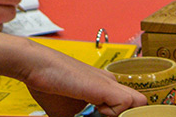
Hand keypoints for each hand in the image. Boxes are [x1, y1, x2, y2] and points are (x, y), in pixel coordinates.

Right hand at [21, 47, 145, 116]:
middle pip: (138, 104)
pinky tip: (98, 111)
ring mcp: (110, 84)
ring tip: (102, 114)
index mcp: (103, 88)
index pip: (127, 106)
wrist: (36, 64)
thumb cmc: (48, 84)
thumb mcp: (67, 111)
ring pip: (139, 104)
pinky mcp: (106, 87)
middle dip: (128, 116)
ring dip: (125, 116)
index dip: (123, 115)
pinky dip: (117, 114)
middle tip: (104, 116)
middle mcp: (110, 83)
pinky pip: (129, 104)